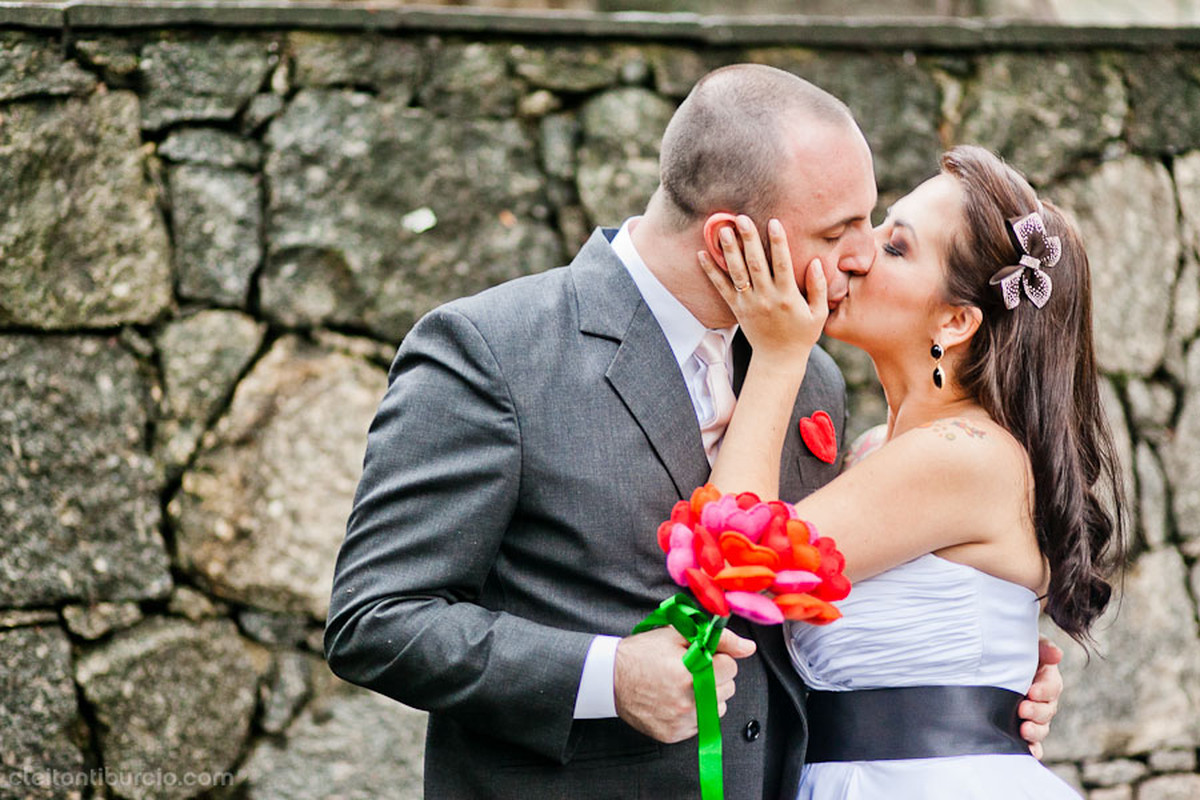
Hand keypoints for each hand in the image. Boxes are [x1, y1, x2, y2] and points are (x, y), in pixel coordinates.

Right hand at [613, 626, 755, 743]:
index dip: (719, 657)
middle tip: (692, 668)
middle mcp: (688, 701)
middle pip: (728, 688)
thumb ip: (718, 640)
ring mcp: (682, 721)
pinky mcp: (675, 734)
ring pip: (718, 708)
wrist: (610, 678)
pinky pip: (702, 724)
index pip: (731, 667)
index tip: (704, 656)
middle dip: (715, 676)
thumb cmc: (642, 653)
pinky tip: (675, 699)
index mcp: (690, 673)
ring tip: (684, 684)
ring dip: (708, 696)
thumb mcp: (678, 634)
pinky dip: (694, 711)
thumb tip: (748, 648)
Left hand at [698, 215, 826, 369]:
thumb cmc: (802, 334)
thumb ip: (819, 287)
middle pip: (755, 264)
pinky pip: (721, 288)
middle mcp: (766, 298)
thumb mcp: (819, 313)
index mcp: (787, 297)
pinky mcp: (736, 309)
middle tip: (741, 218)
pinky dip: (710, 271)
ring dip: (728, 250)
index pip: (782, 264)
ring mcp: (749, 303)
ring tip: (722, 230)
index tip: (774, 222)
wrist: (778, 359)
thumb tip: (815, 261)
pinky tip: (701, 254)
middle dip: (748, 239)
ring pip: (736, 273)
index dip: (778, 242)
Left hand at [1019, 636, 1063, 758]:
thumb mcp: (1025, 643)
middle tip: (1022, 709)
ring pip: (1042, 728)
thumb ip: (1041, 647)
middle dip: (1037, 712)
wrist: (987, 662)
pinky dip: (1033, 749)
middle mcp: (1042, 699)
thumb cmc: (1008, 649)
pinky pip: (1033, 743)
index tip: (1031, 692)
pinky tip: (1030, 753)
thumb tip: (1056, 654)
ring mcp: (1033, 716)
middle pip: (1048, 710)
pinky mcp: (1022, 728)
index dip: (1044, 691)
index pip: (1052, 686)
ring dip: (1035, 731)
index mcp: (1045, 677)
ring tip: (1023, 730)